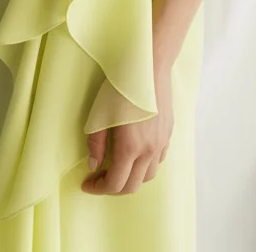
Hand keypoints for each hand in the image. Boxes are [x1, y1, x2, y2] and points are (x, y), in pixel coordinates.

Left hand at [81, 65, 173, 195]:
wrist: (149, 66)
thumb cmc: (120, 87)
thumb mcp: (99, 115)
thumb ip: (96, 144)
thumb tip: (94, 166)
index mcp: (130, 148)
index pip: (115, 183)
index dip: (99, 188)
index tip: (87, 184)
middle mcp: (149, 151)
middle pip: (132, 186)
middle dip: (113, 188)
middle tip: (99, 178)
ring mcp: (161, 143)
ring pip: (148, 176)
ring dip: (131, 178)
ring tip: (117, 167)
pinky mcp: (168, 133)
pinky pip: (158, 160)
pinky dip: (145, 165)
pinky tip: (135, 154)